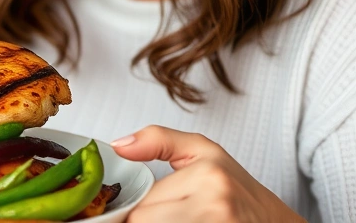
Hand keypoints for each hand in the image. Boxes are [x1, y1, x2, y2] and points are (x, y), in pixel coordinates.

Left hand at [112, 126, 304, 222]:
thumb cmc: (238, 190)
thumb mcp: (203, 152)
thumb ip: (158, 140)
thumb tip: (117, 146)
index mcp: (207, 175)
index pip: (141, 206)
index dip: (137, 212)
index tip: (145, 210)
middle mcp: (215, 204)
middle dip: (146, 222)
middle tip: (165, 214)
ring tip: (174, 218)